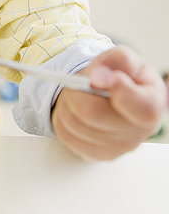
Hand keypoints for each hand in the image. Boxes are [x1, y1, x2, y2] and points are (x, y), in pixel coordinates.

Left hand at [51, 45, 165, 159]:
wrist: (110, 95)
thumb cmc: (120, 75)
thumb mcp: (123, 59)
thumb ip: (117, 60)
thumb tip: (99, 77)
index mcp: (152, 104)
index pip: (143, 108)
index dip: (122, 92)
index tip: (109, 77)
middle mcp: (138, 132)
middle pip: (90, 113)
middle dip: (76, 91)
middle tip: (78, 82)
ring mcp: (117, 148)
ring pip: (72, 122)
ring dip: (66, 103)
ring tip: (78, 95)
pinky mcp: (96, 154)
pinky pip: (65, 134)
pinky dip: (61, 117)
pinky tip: (75, 110)